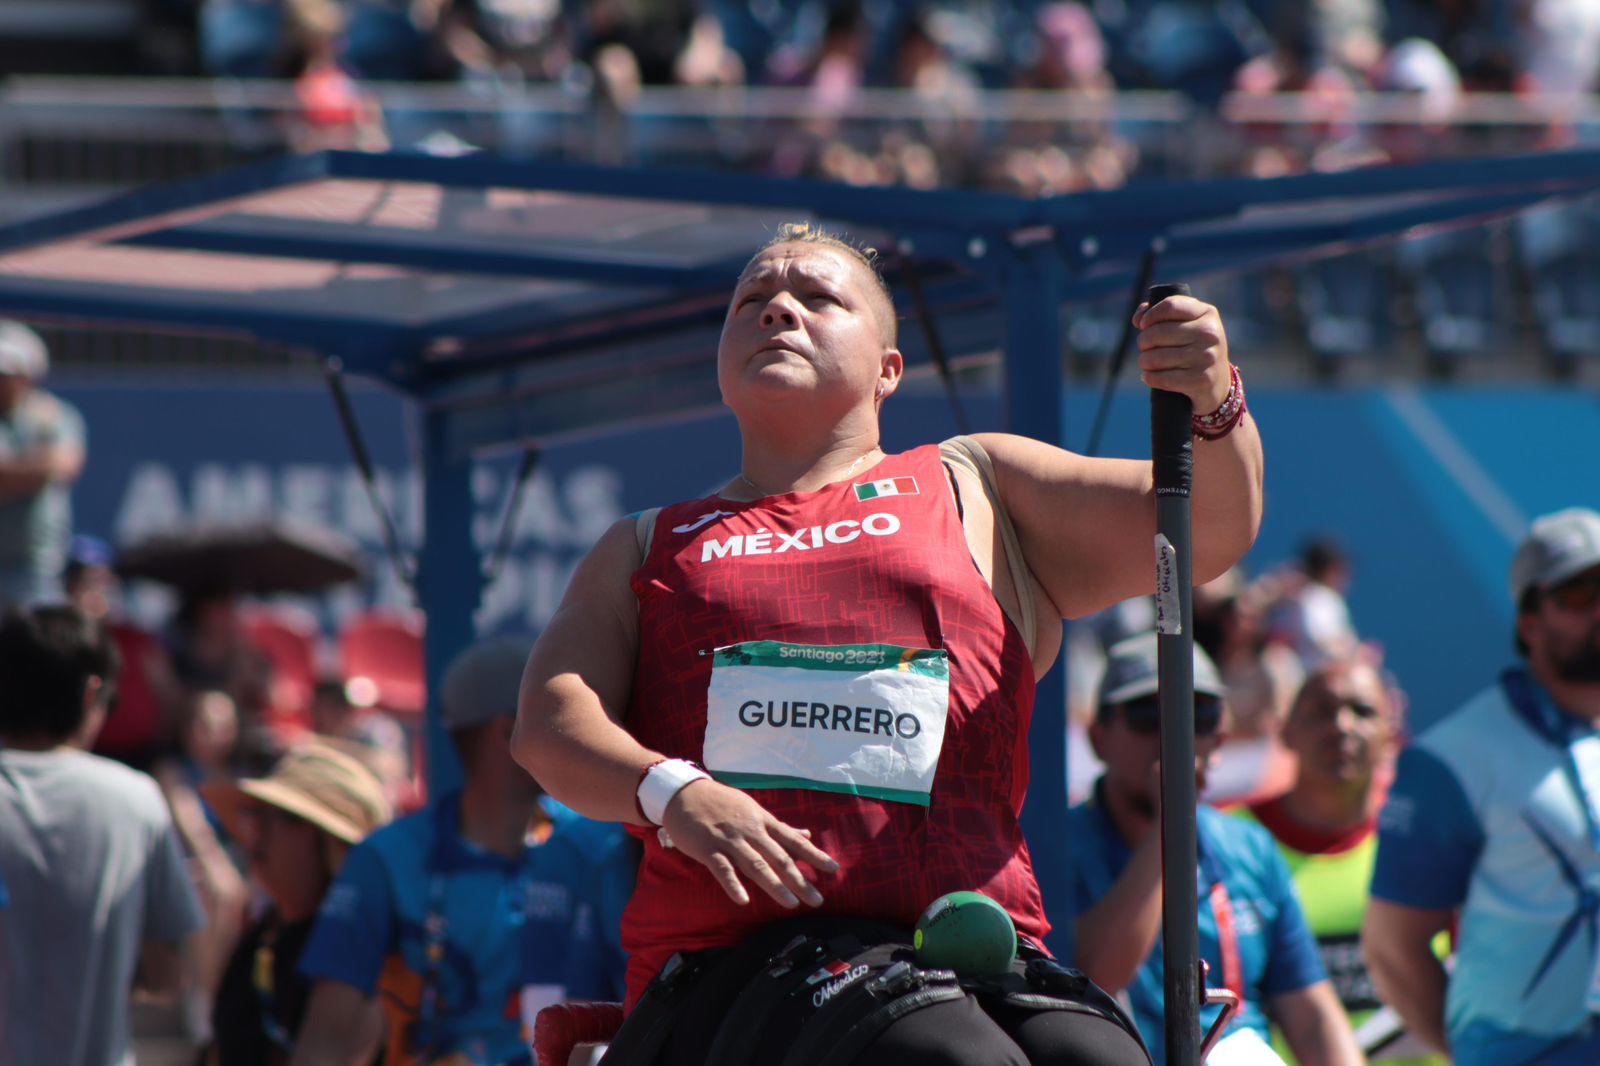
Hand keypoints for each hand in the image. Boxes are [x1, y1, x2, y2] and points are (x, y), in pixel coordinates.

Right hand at [660, 778, 838, 908]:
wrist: (685, 793)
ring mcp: (729, 840)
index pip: (793, 840)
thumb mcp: (754, 810)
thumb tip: (807, 834)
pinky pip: (722, 869)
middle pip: (779, 857)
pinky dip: (733, 884)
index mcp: (763, 821)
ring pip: (755, 864)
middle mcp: (750, 831)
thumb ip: (779, 827)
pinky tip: (744, 900)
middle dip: (799, 879)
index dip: (814, 855)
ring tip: (791, 903)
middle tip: (817, 900)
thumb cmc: (722, 804)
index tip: (833, 869)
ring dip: (774, 884)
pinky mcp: (708, 848)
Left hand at [1133, 294, 1230, 413]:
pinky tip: (1148, 377)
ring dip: (1144, 361)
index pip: (1170, 306)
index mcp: (1207, 313)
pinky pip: (1161, 378)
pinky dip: (1149, 378)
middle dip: (1143, 342)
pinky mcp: (1201, 379)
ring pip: (1155, 358)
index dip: (1150, 315)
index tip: (1144, 325)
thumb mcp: (1186, 324)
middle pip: (1157, 333)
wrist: (1217, 381)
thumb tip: (1138, 319)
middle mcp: (1210, 333)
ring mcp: (1207, 357)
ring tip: (1147, 363)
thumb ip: (1161, 314)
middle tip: (1145, 348)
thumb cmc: (1193, 347)